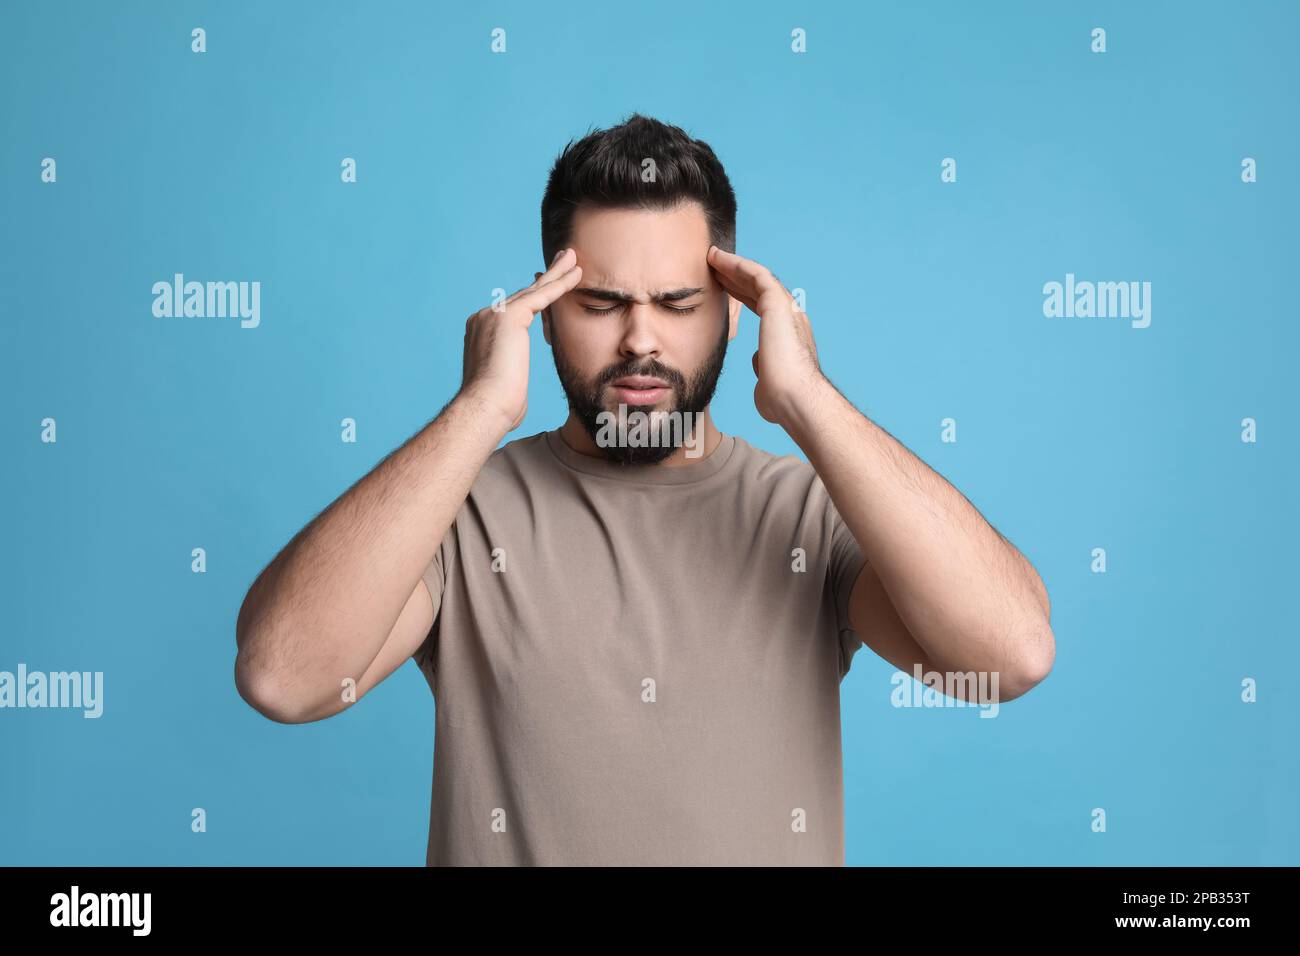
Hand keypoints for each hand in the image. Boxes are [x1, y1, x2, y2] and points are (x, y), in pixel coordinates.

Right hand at [458, 248, 582, 432]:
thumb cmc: (497, 408)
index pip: (515, 311)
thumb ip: (509, 378)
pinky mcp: (509, 316)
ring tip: (573, 258)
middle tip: (563, 260)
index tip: (547, 288)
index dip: (534, 298)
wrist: (485, 406)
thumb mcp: (505, 388)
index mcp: (481, 332)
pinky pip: (542, 295)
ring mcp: (495, 314)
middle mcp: (485, 318)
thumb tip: (512, 393)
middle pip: (524, 294)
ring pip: (534, 290)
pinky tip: (577, 274)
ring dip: (556, 273)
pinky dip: (561, 284)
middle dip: (546, 277)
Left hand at [706, 246, 824, 425]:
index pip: (762, 307)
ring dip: (734, 266)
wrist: (795, 399)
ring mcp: (787, 308)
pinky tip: (719, 259)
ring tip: (712, 256)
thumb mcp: (767, 382)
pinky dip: (737, 264)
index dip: (741, 296)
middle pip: (758, 290)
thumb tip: (758, 361)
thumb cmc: (782, 400)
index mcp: (788, 334)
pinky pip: (756, 275)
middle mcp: (791, 317)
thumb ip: (763, 368)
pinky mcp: (779, 303)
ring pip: (757, 277)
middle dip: (735, 277)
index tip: (723, 289)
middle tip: (714, 266)